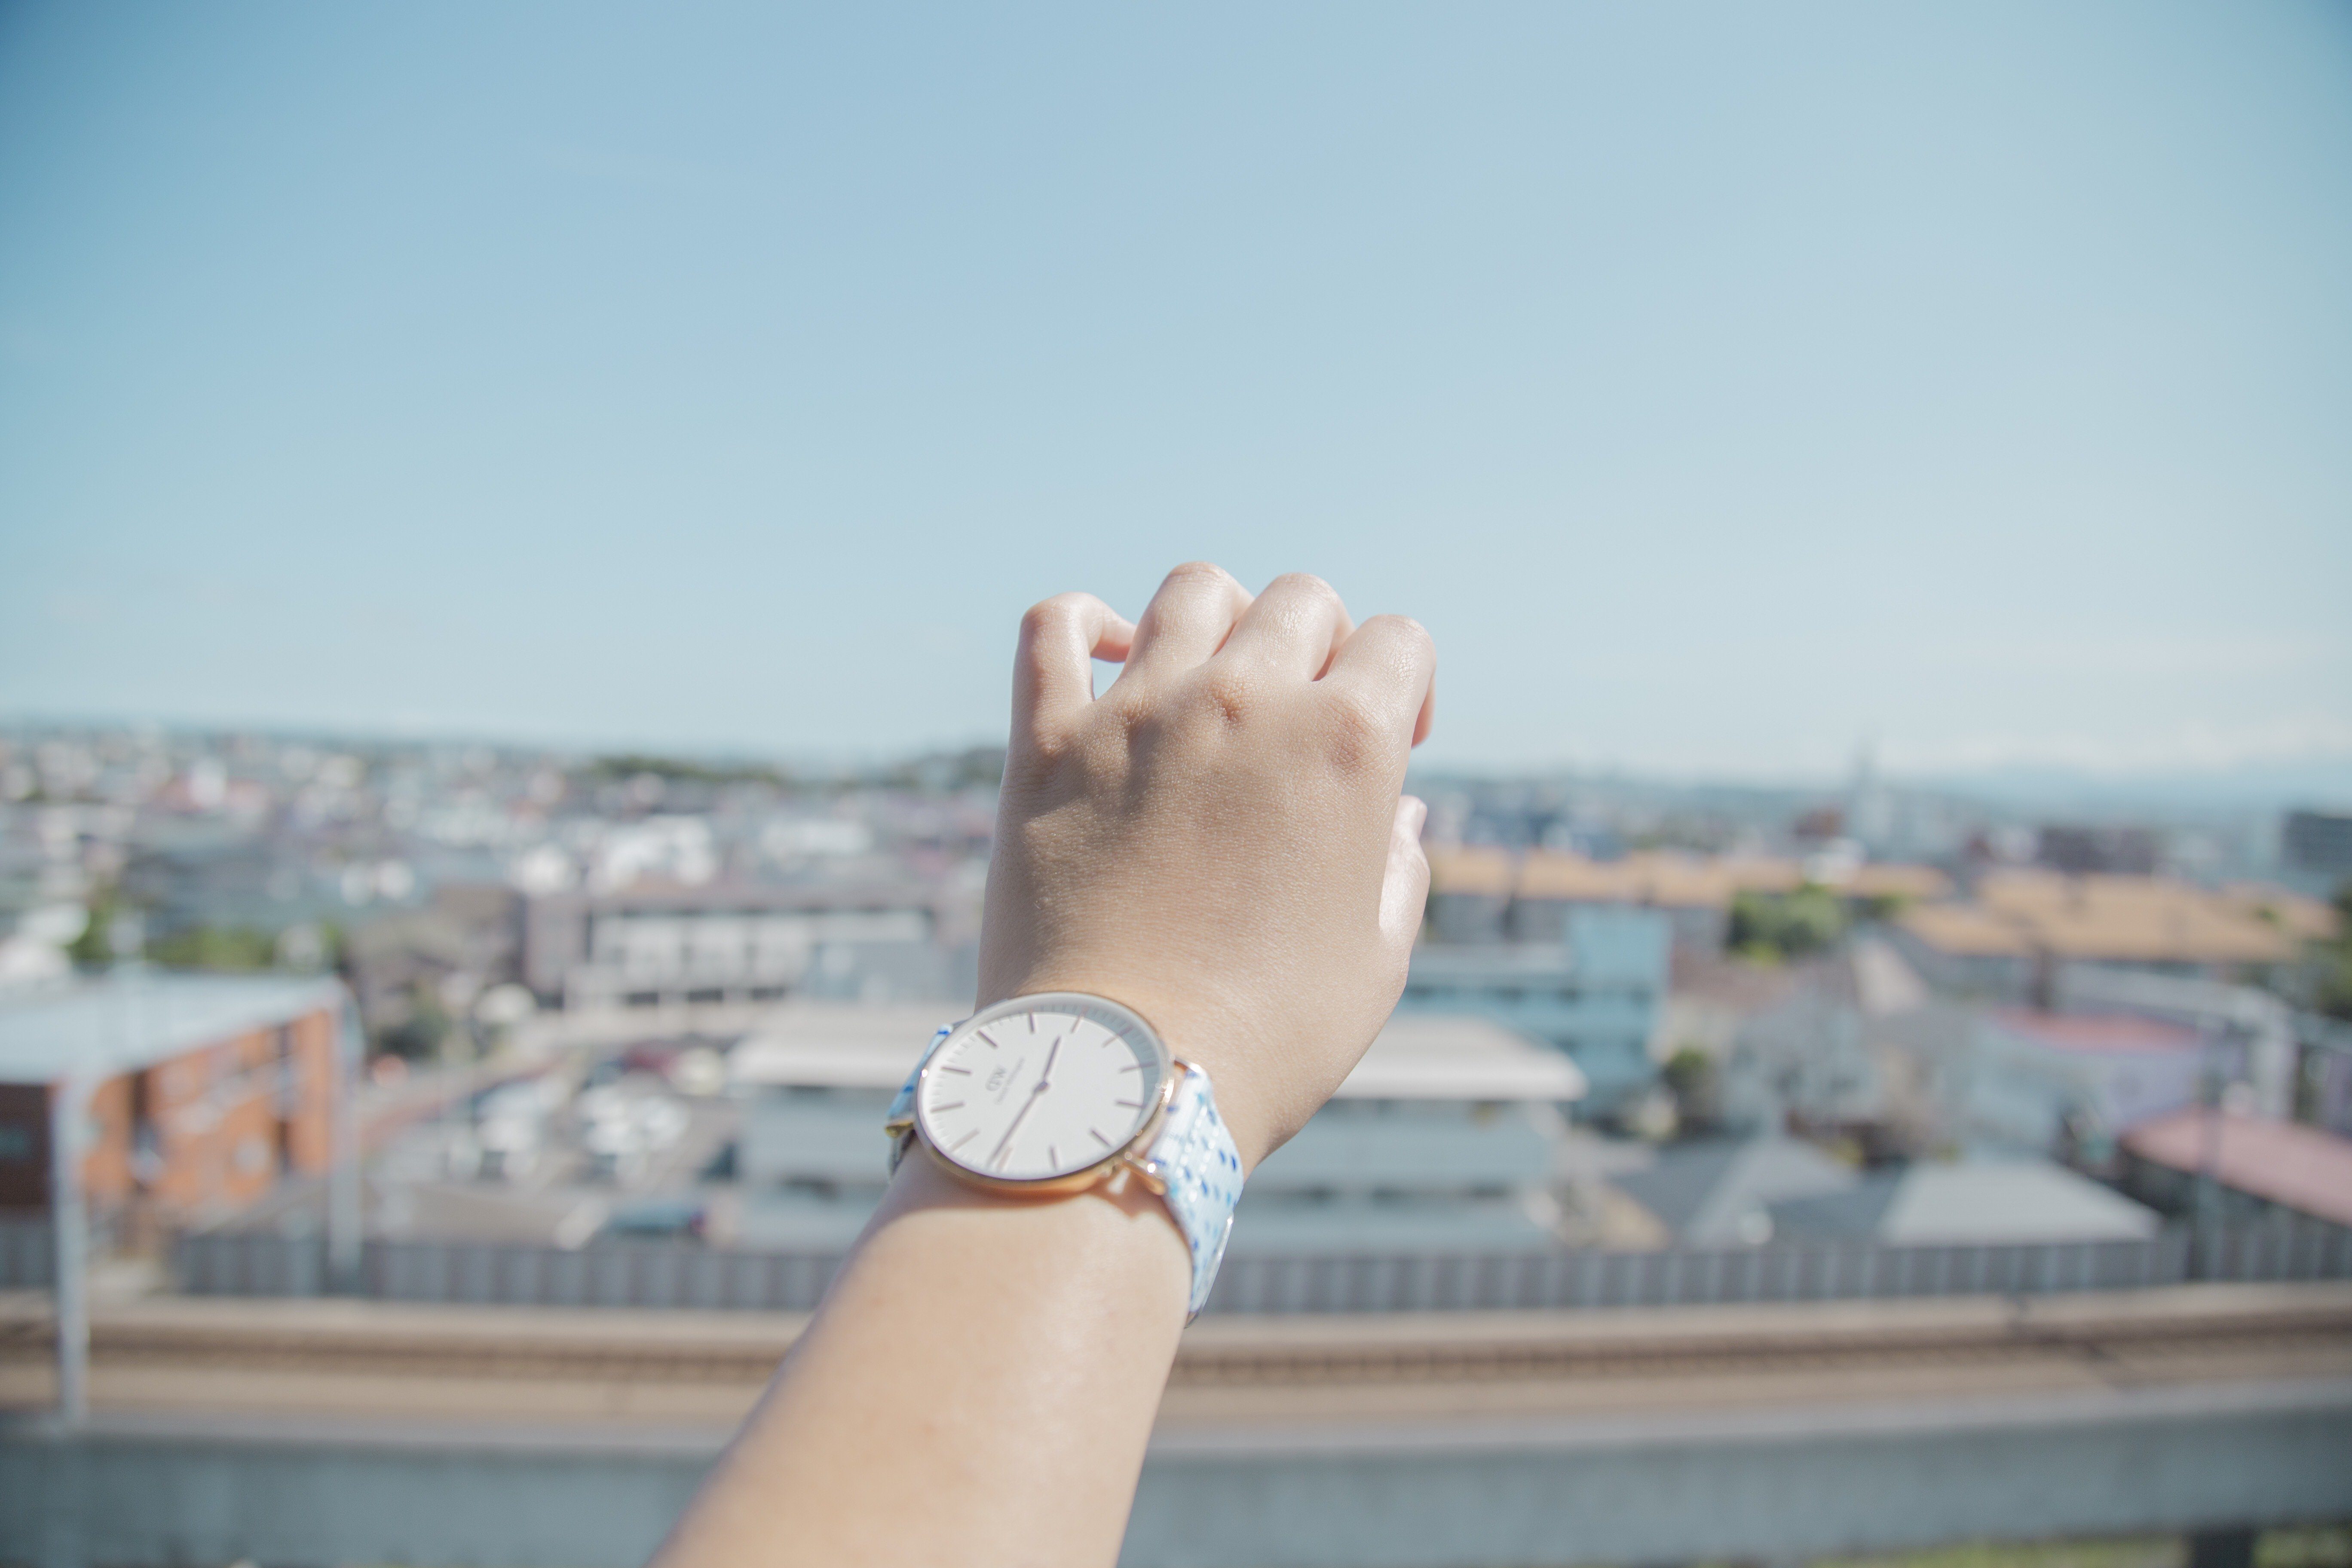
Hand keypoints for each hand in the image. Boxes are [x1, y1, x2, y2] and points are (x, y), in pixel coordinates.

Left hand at [978, 563, 1435, 1169]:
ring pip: (1194, 590)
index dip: (1407, 686)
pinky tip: (1109, 653)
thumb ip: (1396, 868)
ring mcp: (1140, 714)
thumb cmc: (1269, 1039)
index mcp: (1347, 745)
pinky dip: (1084, 622)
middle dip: (1323, 645)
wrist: (1125, 1078)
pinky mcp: (1048, 743)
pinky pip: (1054, 627)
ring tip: (1216, 676)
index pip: (1400, 643)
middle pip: (1303, 601)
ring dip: (1222, 618)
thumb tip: (1394, 816)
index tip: (1395, 742)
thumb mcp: (1376, 960)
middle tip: (1307, 717)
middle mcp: (1247, 702)